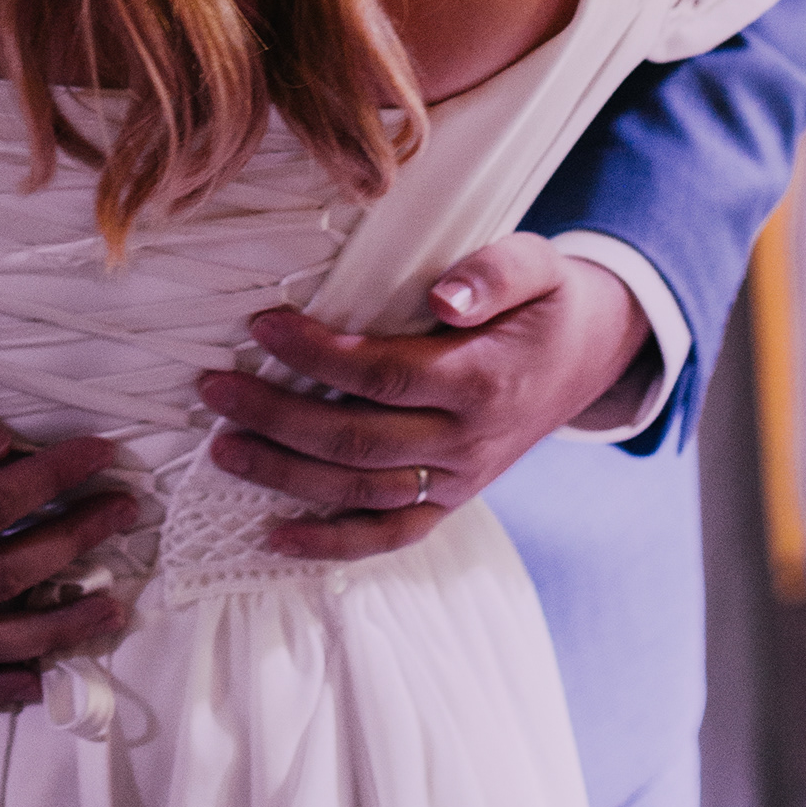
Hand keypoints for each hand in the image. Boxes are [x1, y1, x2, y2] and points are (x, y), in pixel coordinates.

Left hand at [196, 236, 656, 558]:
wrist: (592, 354)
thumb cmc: (548, 298)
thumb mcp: (537, 262)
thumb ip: (493, 272)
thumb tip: (443, 297)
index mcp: (483, 380)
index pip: (383, 375)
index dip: (316, 356)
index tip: (261, 326)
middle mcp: (468, 442)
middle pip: (357, 440)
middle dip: (277, 417)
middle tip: (213, 388)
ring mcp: (457, 481)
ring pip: (360, 493)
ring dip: (285, 475)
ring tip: (221, 447)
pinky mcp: (449, 502)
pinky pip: (388, 537)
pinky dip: (329, 545)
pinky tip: (271, 536)